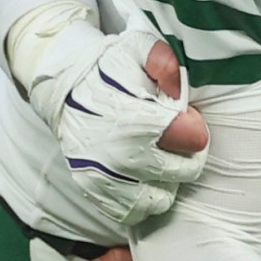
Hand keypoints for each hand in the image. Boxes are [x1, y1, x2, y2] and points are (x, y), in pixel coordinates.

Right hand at [46, 32, 209, 228]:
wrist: (64, 87)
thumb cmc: (108, 68)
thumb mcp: (135, 49)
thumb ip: (161, 59)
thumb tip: (175, 82)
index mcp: (135, 121)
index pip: (192, 139)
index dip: (196, 129)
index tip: (187, 118)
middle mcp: (119, 155)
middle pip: (183, 171)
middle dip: (186, 154)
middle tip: (173, 137)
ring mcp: (105, 178)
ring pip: (161, 198)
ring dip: (166, 181)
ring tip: (157, 158)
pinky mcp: (94, 192)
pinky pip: (133, 212)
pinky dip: (143, 198)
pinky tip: (141, 177)